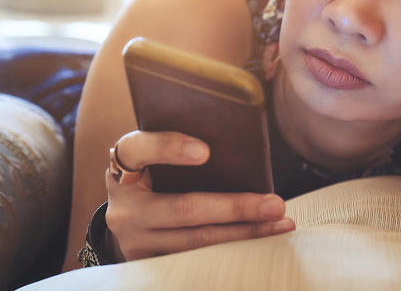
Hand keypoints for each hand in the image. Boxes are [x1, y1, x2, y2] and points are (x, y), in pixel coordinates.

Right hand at [105, 130, 294, 260]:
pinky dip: (231, 249)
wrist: (126, 215)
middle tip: (274, 203)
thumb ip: (178, 144)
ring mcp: (135, 241)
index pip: (140, 149)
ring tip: (278, 223)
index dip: (171, 148)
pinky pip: (196, 259)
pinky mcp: (150, 263)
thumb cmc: (152, 172)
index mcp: (123, 165)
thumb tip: (235, 137)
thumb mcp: (153, 155)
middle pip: (184, 209)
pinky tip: (259, 240)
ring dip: (243, 233)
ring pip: (196, 241)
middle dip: (235, 207)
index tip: (206, 151)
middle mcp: (125, 207)